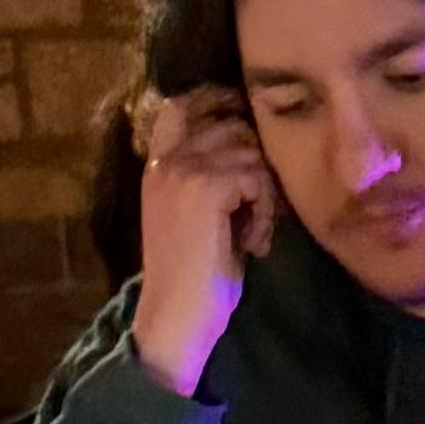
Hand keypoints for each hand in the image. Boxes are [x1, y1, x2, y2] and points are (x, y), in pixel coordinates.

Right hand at [130, 89, 277, 396]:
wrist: (175, 317)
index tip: (245, 148)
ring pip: (250, 152)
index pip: (183, 105)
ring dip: (264, 194)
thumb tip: (253, 143)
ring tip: (254, 234)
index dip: (219, 109)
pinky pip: (258, 177)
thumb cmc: (194, 277)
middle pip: (233, 127)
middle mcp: (166, 160)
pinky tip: (254, 245)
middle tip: (256, 214)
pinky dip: (266, 211)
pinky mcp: (206, 187)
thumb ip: (213, 176)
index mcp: (158, 164)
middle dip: (256, 167)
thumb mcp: (199, 215)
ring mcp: (184, 170)